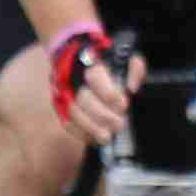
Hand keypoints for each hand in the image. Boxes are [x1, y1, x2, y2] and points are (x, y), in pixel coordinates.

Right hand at [49, 24, 137, 140]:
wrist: (78, 57)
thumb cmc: (107, 61)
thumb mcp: (126, 58)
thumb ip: (134, 70)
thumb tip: (131, 89)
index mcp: (89, 63)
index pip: (95, 77)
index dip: (109, 93)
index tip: (124, 104)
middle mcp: (73, 79)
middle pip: (84, 99)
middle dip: (102, 115)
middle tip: (119, 124)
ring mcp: (64, 94)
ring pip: (74, 113)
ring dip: (91, 127)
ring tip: (107, 137)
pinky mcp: (61, 107)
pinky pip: (67, 123)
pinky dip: (80, 133)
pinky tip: (94, 139)